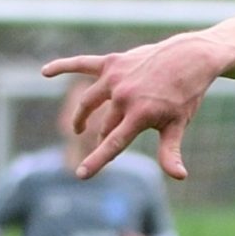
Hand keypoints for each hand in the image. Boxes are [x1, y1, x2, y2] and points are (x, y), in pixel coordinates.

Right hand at [43, 31, 231, 180]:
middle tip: (104, 143)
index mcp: (140, 115)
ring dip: (83, 116)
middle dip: (103, 136)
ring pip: (90, 103)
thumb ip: (170, 151)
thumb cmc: (185, 96)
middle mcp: (124, 96)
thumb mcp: (178, 125)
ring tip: (80, 128)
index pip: (113, 143)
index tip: (81, 175)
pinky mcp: (111, 62)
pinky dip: (63, 66)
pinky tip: (45, 72)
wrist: (190, 59)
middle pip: (104, 125)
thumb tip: (179, 176)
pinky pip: (82, 64)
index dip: (97, 160)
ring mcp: (115, 78)